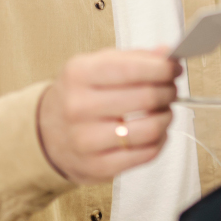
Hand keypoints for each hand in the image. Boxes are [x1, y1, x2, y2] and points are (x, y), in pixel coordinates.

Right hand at [37, 47, 179, 183]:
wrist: (46, 133)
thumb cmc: (80, 95)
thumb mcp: (96, 65)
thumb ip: (133, 58)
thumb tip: (167, 53)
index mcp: (79, 74)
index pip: (132, 69)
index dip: (162, 68)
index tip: (174, 68)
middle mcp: (79, 107)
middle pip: (146, 98)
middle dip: (168, 91)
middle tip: (171, 89)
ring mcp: (86, 140)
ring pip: (150, 129)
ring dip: (167, 117)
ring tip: (165, 110)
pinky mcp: (98, 166)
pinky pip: (146, 154)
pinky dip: (161, 140)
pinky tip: (156, 131)